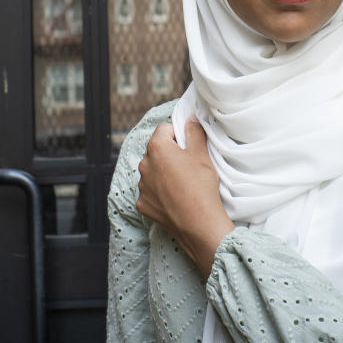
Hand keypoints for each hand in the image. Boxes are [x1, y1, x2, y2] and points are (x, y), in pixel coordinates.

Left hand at [136, 117, 234, 277]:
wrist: (198, 222)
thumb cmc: (200, 186)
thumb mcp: (201, 154)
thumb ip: (194, 132)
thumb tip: (190, 119)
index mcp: (157, 148)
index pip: (164, 129)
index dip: (178, 135)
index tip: (188, 146)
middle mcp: (144, 165)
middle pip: (156, 151)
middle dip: (169, 154)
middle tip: (188, 165)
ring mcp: (141, 186)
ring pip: (152, 171)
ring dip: (163, 173)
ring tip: (182, 184)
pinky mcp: (142, 204)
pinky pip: (150, 191)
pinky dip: (159, 192)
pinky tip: (175, 197)